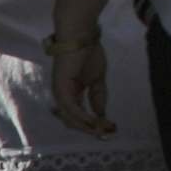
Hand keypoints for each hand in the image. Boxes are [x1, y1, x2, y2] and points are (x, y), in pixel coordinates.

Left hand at [45, 17, 114, 132]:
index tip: (109, 129)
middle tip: (108, 133)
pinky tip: (95, 122)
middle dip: (91, 129)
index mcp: (70, 93)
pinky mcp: (61, 88)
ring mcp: (60, 92)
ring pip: (71, 118)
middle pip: (73, 121)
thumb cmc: (88, 53)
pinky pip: (71, 109)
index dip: (93, 124)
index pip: (78, 116)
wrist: (82, 36)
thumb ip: (98, 97)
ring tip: (104, 129)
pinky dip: (83, 117)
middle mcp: (63, 95)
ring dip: (88, 126)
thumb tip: (101, 115)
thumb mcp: (97, 80)